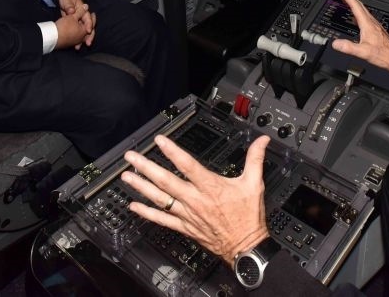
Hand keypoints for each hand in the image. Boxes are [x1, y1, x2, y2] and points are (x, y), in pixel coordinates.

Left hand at [57, 0, 95, 46]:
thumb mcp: (68, 1)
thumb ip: (69, 7)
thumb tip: (71, 11)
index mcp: (83, 9)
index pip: (88, 18)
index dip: (89, 25)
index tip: (88, 31)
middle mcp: (82, 16)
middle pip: (88, 27)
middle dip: (89, 36)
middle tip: (88, 43)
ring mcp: (78, 20)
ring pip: (82, 31)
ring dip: (82, 39)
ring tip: (79, 47)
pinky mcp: (74, 23)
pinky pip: (77, 32)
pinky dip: (76, 38)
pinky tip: (74, 45)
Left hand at [121, 134, 269, 264]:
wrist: (246, 248)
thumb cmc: (248, 218)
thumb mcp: (254, 184)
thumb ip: (255, 159)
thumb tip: (262, 141)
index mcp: (211, 187)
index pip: (187, 165)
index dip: (172, 151)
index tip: (159, 140)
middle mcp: (195, 200)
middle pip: (166, 181)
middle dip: (146, 167)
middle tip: (131, 157)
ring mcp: (187, 214)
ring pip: (160, 199)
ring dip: (141, 187)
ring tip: (126, 176)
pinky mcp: (184, 227)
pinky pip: (162, 220)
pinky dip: (146, 213)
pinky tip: (134, 206)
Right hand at [331, 0, 388, 72]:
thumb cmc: (382, 54)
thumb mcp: (363, 52)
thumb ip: (349, 47)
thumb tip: (335, 43)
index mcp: (367, 24)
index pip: (355, 6)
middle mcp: (371, 22)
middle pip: (360, 5)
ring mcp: (374, 25)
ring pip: (363, 10)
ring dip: (354, 3)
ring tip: (347, 1)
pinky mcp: (375, 29)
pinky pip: (365, 16)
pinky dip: (358, 12)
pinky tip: (356, 18)